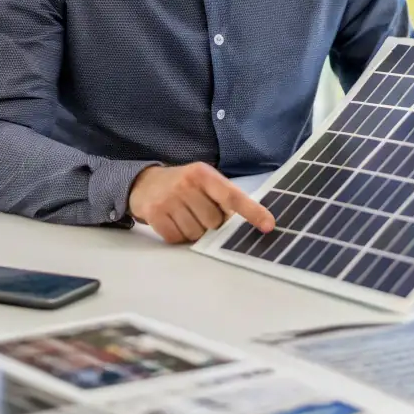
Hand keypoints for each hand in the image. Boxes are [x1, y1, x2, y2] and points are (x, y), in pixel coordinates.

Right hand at [128, 163, 275, 244]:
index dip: (252, 211)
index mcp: (203, 174)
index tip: (268, 225)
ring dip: (193, 231)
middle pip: (214, 222)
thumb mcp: (203, 182)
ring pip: (196, 233)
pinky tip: (172, 221)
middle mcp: (186, 184)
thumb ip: (223, 197)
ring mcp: (169, 199)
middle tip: (198, 212)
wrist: (144, 182)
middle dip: (210, 224)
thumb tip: (242, 224)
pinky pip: (177, 239)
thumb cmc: (183, 185)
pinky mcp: (154, 214)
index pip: (232, 196)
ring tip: (184, 215)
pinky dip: (178, 235)